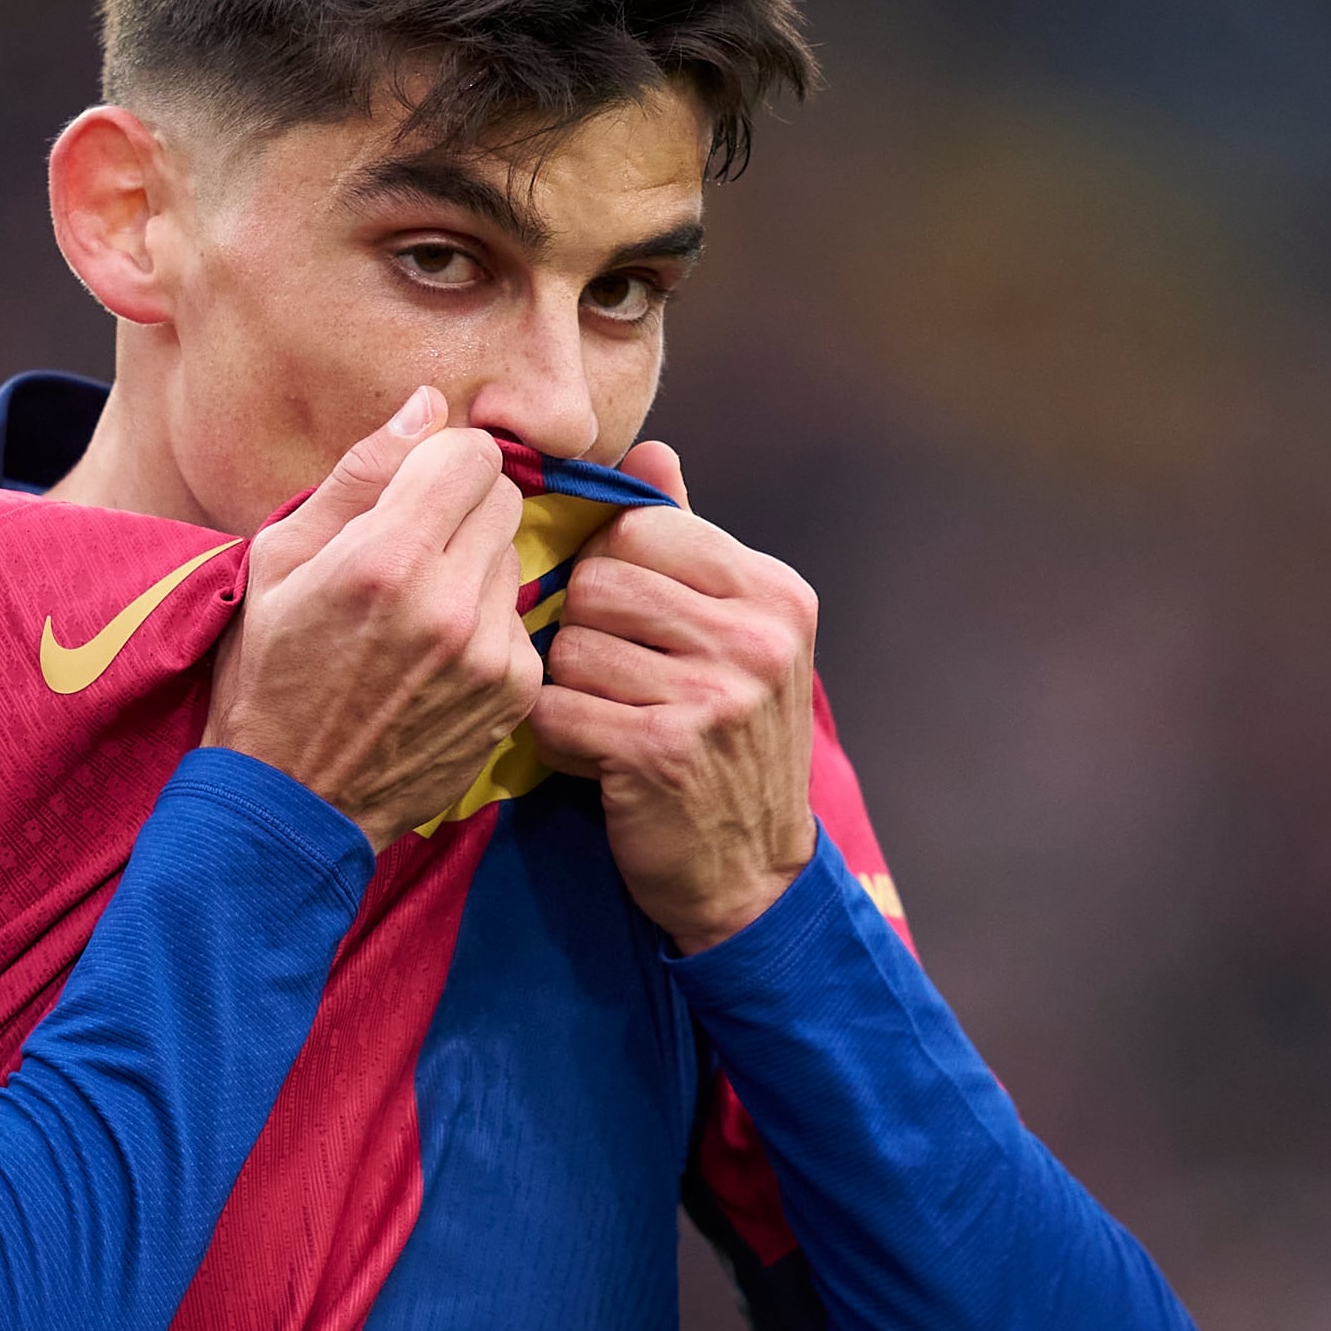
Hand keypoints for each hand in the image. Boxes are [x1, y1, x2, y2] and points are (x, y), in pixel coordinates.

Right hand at [203, 387, 540, 849]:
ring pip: (515, 558)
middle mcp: (449, 603)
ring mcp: (491, 652)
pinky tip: (436, 658)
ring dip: (475, 568)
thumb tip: (427, 405)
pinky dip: (487, 626)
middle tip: (411, 551)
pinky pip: (521, 619)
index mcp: (386, 558)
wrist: (294, 799)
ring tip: (417, 612)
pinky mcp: (516, 692)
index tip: (417, 489)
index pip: (474, 454)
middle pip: (505, 499)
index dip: (444, 461)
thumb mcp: (281, 558)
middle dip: (462, 509)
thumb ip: (362, 473)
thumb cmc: (269, 671)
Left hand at [527, 442, 819, 950]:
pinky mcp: (663, 753)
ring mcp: (715, 696)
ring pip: (570, 644)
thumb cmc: (729, 747)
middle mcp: (757, 638)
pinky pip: (558, 709)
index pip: (642, 526)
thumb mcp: (733, 636)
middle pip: (599, 579)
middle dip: (582, 628)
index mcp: (773, 593)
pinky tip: (591, 759)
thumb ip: (688, 543)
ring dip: (568, 687)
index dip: (609, 568)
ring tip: (606, 720)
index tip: (625, 620)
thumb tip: (652, 450)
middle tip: (611, 678)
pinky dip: (557, 738)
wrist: (752, 879)